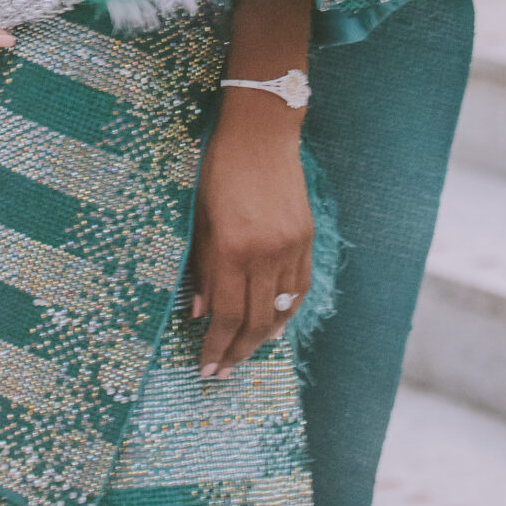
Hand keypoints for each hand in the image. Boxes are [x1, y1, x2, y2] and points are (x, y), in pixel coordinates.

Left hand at [188, 89, 312, 377]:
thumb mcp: (198, 218)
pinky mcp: (306, 238)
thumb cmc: (218, 169)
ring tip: (245, 354)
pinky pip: (299, 287)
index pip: (226, 315)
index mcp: (232, 249)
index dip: (215, 347)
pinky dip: (288, 311)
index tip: (205, 369)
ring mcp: (291, 247)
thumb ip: (201, 267)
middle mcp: (265, 254)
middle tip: (222, 373)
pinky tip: (276, 325)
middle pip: (255, 321)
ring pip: (281, 310)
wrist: (259, 132)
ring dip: (262, 337)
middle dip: (237, 352)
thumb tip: (199, 312)